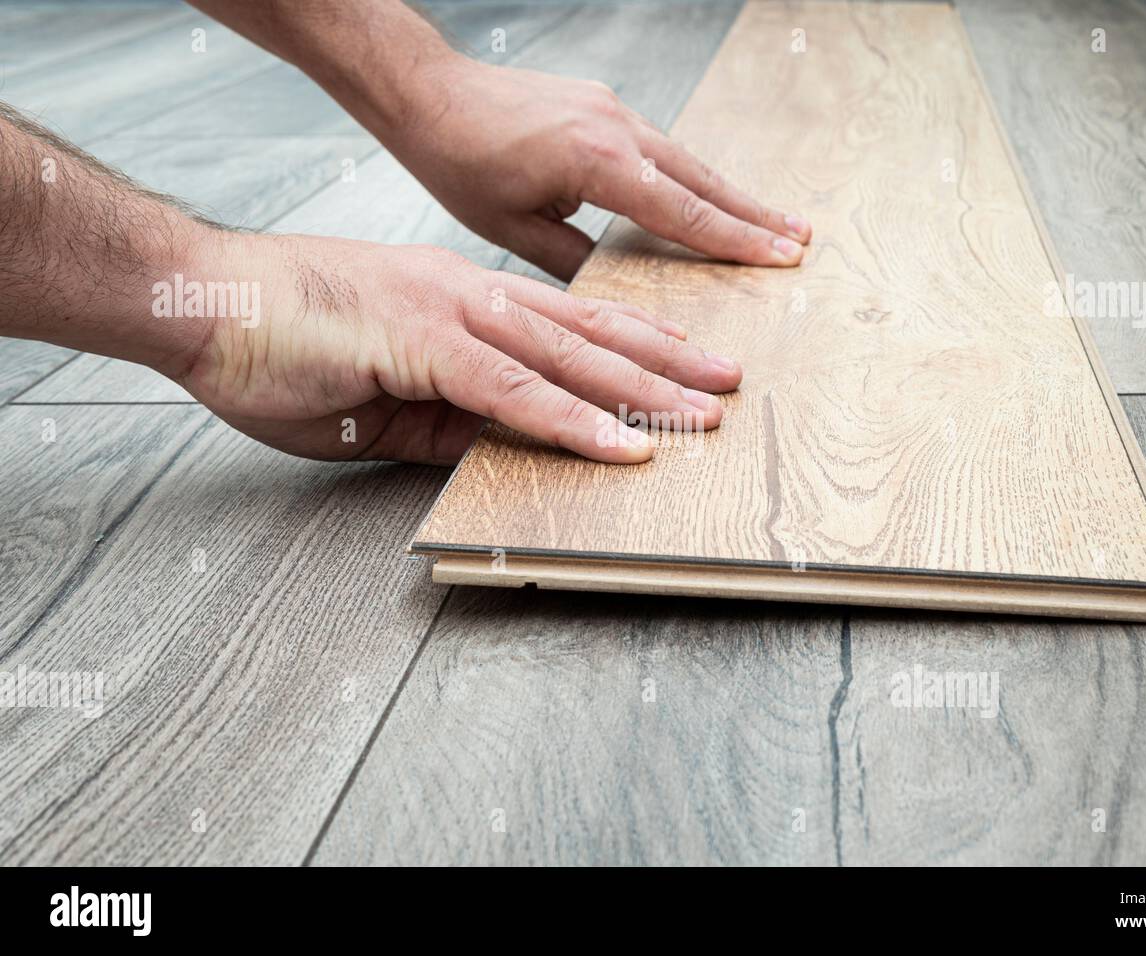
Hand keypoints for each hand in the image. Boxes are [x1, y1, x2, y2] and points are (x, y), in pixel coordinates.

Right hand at [181, 232, 743, 464]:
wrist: (201, 301)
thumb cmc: (279, 343)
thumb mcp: (381, 399)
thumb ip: (448, 419)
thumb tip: (503, 446)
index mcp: (461, 304)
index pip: (563, 328)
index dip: (627, 348)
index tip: (680, 367)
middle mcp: (470, 298)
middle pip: (588, 334)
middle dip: (664, 363)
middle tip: (726, 385)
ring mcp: (451, 314)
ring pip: (569, 356)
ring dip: (642, 389)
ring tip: (704, 415)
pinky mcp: (422, 343)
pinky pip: (515, 390)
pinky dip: (573, 418)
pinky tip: (623, 443)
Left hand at [385, 57, 811, 279]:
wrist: (430, 92)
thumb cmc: (459, 160)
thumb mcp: (511, 228)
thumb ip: (573, 258)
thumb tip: (614, 288)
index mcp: (596, 161)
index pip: (683, 211)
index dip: (735, 239)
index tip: (779, 257)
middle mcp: (615, 127)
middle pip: (702, 180)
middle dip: (754, 214)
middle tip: (801, 241)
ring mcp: (613, 109)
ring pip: (686, 160)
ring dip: (731, 194)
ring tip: (772, 222)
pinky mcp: (603, 104)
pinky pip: (661, 146)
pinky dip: (693, 176)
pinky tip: (711, 195)